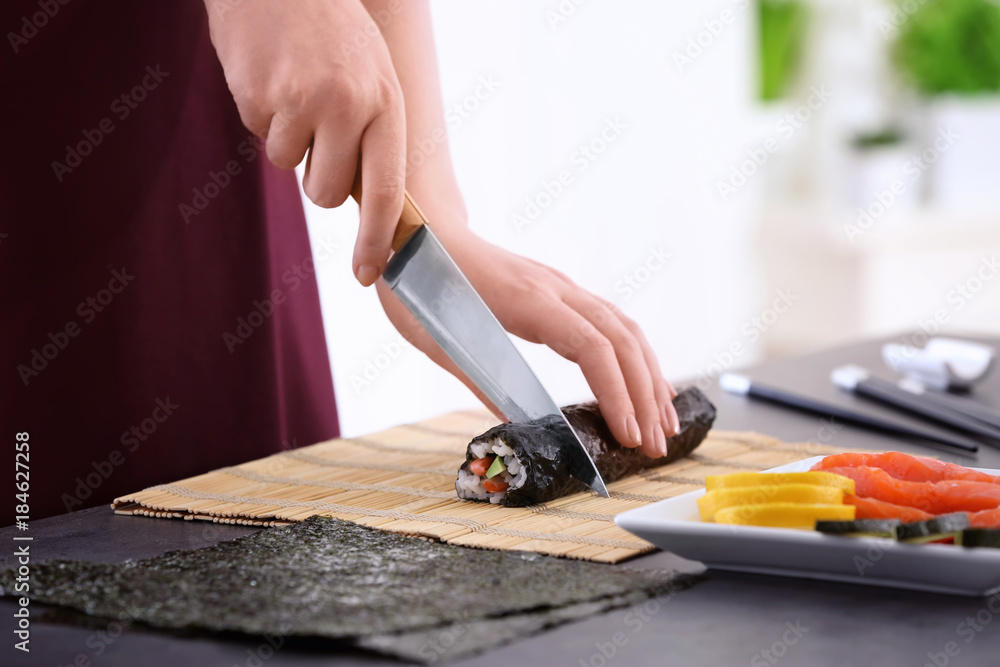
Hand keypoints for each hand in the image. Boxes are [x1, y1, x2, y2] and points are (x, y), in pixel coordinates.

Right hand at [204, 0, 404, 285]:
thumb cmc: (332, 31)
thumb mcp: (372, 76)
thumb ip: (371, 135)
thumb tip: (363, 203)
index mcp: (384, 104)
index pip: (386, 191)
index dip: (376, 240)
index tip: (368, 274)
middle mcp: (347, 106)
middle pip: (327, 193)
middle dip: (318, 178)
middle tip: (317, 131)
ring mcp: (299, 101)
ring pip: (288, 166)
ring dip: (287, 138)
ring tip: (296, 86)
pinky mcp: (256, 96)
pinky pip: (258, 134)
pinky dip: (262, 113)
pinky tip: (272, 74)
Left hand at [378, 228, 679, 458]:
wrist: (420, 231)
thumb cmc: (420, 284)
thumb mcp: (437, 340)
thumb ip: (480, 380)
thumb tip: (519, 428)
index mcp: (528, 299)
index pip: (593, 348)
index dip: (617, 394)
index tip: (626, 436)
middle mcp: (556, 288)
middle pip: (622, 340)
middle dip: (645, 396)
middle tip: (654, 447)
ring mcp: (562, 286)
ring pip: (624, 329)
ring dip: (649, 377)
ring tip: (662, 424)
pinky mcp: (559, 292)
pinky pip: (610, 322)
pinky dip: (634, 356)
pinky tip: (644, 383)